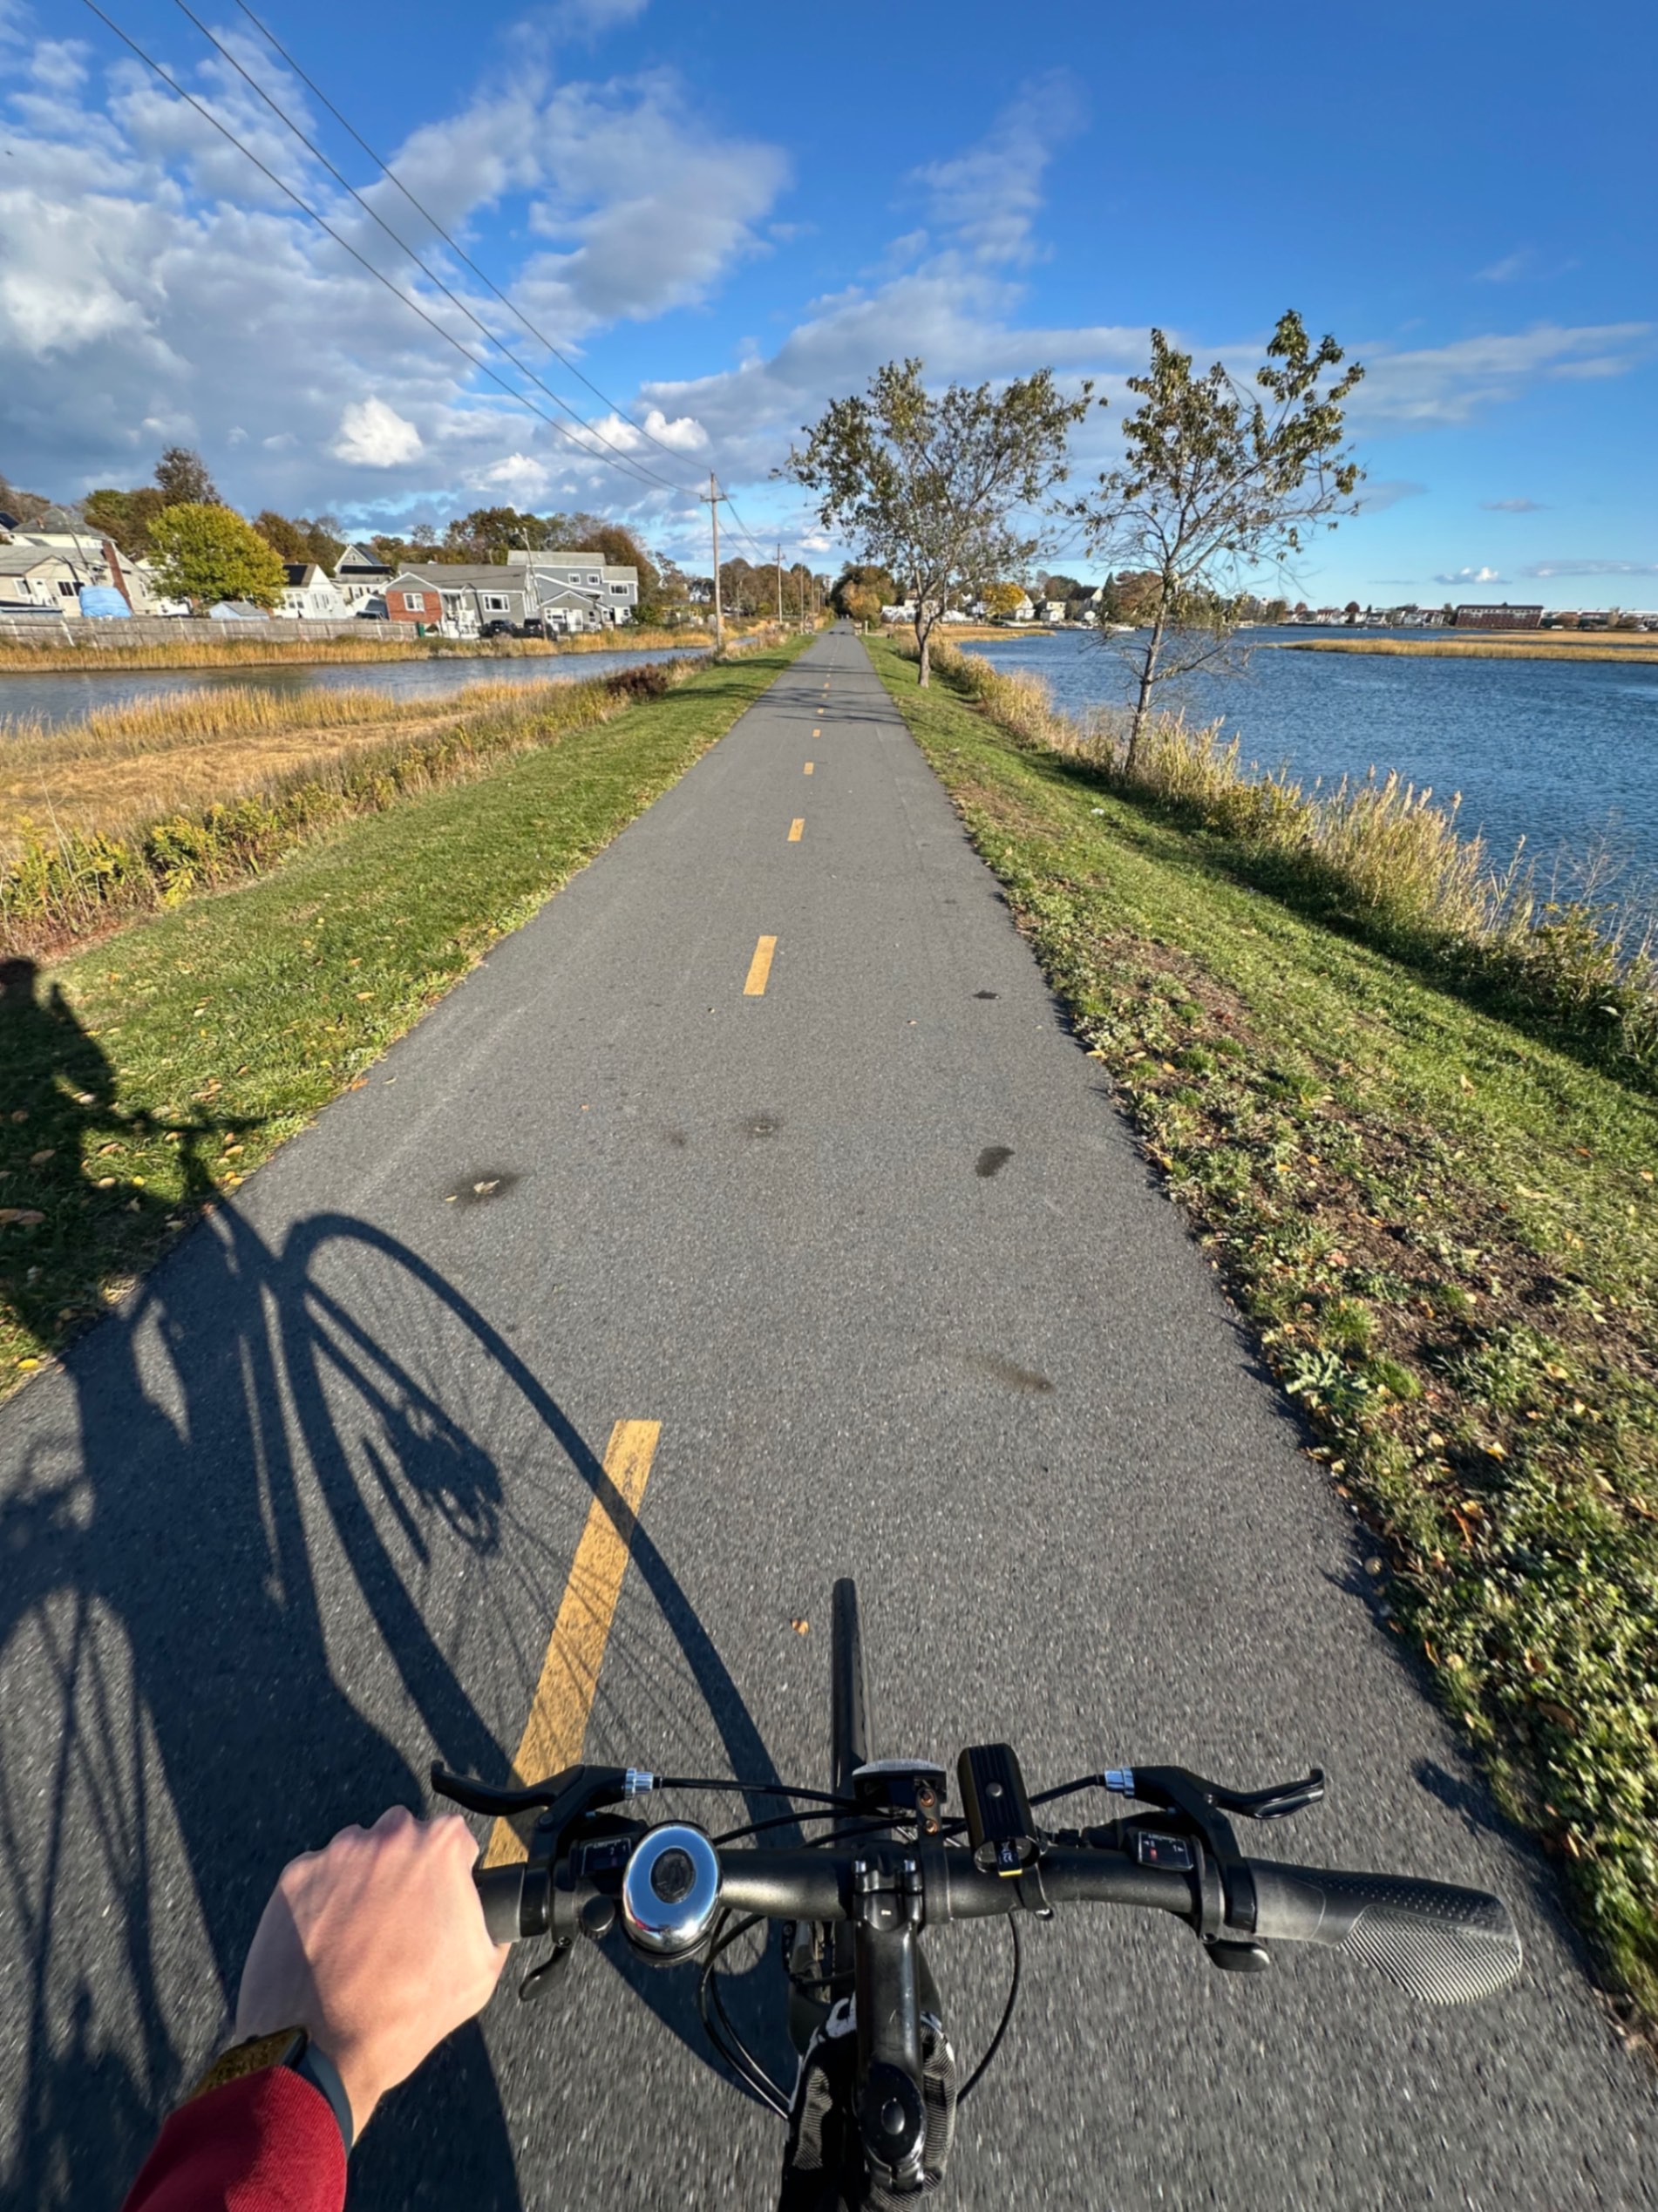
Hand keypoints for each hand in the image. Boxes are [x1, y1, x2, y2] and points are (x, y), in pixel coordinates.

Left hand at [235, 1807, 507, 2136]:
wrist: (324, 2048)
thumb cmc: (404, 2014)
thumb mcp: (480, 1973)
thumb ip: (489, 1924)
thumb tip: (485, 1917)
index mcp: (438, 1848)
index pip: (454, 1838)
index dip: (451, 1870)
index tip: (440, 1897)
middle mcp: (386, 1838)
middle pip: (402, 1837)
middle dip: (404, 1869)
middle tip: (399, 1919)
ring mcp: (335, 1855)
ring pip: (357, 1854)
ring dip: (362, 1882)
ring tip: (358, 1937)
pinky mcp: (294, 1877)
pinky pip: (317, 1877)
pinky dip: (323, 1900)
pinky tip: (327, 1941)